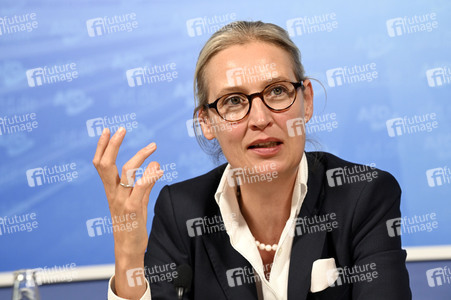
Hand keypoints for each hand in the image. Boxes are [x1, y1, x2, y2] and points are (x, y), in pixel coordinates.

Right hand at [92, 127, 162, 297]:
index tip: (107, 130)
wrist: (128, 249)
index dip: (102, 146)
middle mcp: (113, 193)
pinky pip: (141, 187)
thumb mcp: (138, 201)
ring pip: (126, 172)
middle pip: (106, 164)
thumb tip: (154, 164)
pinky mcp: (133, 208)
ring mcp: (122, 200)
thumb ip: (145, 183)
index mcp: (110, 190)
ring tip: (153, 146)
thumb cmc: (131, 223)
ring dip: (140, 156)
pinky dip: (150, 175)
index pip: (101, 164)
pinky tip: (160, 168)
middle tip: (121, 129)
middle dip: (112, 145)